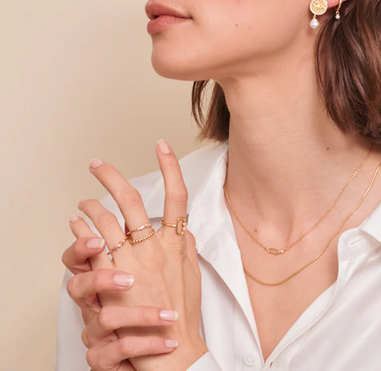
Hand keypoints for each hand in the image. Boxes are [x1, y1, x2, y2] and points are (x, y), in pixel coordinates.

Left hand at [74, 140, 207, 370]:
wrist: (171, 346)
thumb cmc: (183, 312)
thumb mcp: (192, 272)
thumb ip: (186, 245)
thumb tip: (184, 228)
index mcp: (177, 241)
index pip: (178, 194)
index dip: (170, 166)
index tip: (161, 146)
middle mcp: (155, 245)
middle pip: (132, 199)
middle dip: (112, 176)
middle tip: (97, 165)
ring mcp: (132, 259)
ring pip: (107, 218)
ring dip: (91, 204)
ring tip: (83, 200)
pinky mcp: (112, 275)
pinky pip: (92, 243)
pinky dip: (81, 228)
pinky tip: (76, 222)